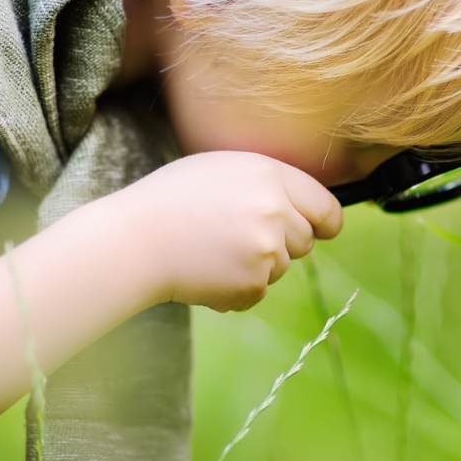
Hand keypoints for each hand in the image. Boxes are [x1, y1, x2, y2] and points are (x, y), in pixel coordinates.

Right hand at [109, 151, 342, 311]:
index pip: (326, 206)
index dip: (326, 221)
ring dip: (257, 266)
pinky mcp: (252, 283)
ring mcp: (267, 250)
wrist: (134, 241)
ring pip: (281, 268)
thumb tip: (305, 208)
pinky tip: (207, 271)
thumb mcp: (224, 169)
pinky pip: (258, 291)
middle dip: (282, 243)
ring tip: (214, 251)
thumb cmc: (171, 199)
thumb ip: (268, 184)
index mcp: (271, 175)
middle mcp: (276, 211)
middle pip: (305, 240)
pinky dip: (238, 288)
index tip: (322, 229)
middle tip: (237, 237)